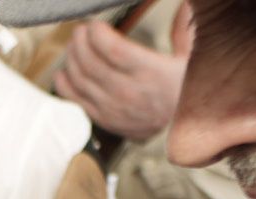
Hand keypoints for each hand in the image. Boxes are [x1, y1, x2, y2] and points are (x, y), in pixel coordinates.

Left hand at [54, 21, 186, 141]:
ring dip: (72, 60)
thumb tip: (185, 4)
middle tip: (80, 31)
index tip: (94, 24)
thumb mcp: (193, 57)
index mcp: (153, 73)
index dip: (98, 35)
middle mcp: (131, 93)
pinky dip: (66, 87)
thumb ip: (183, 30)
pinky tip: (62, 73)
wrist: (191, 129)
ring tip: (73, 46)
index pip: (114, 50)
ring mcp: (115, 109)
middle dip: (81, 43)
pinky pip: (78, 103)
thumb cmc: (190, 90)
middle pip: (92, 64)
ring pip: (81, 82)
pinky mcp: (106, 121)